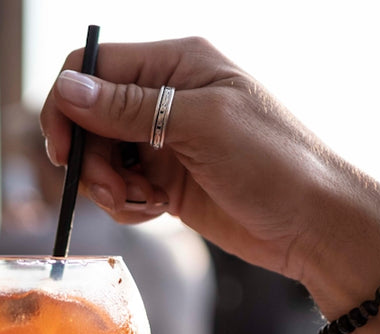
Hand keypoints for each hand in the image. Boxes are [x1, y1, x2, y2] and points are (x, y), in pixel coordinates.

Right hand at [39, 37, 379, 292]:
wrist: (314, 225)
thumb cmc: (274, 163)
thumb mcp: (200, 125)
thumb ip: (128, 108)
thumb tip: (66, 89)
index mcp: (177, 63)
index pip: (92, 69)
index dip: (67, 107)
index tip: (65, 151)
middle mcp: (166, 96)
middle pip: (88, 118)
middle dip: (92, 158)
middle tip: (115, 190)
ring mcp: (164, 139)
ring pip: (99, 157)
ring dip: (109, 186)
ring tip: (144, 202)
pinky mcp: (165, 178)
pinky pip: (118, 186)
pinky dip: (126, 203)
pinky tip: (156, 211)